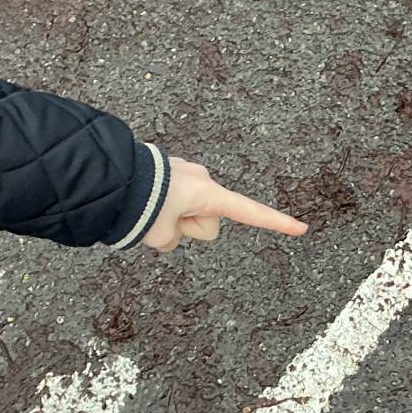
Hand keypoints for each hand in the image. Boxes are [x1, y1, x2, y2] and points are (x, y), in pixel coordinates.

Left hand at [141, 156, 307, 251]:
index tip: (301, 229)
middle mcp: (202, 180)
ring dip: (167, 219)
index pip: (250, 213)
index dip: (276, 223)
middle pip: (206, 223)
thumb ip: (172, 238)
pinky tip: (141, 201)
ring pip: (185, 214)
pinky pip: (169, 201)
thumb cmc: (139, 204)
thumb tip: (167, 228)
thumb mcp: (160, 234)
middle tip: (160, 224)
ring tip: (146, 211)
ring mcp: (184, 174)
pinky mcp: (166, 173)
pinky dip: (157, 207)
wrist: (110, 177)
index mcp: (208, 194)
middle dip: (186, 229)